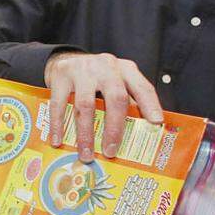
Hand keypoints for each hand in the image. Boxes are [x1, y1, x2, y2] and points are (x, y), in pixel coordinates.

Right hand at [43, 52, 162, 161]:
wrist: (66, 60)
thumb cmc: (97, 79)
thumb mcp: (116, 83)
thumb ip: (126, 103)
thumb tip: (137, 137)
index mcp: (126, 70)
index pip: (142, 87)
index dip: (151, 105)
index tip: (156, 123)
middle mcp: (107, 66)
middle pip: (115, 98)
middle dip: (114, 128)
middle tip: (111, 151)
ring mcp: (83, 69)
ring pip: (85, 105)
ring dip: (85, 133)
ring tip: (86, 154)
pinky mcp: (62, 75)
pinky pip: (59, 104)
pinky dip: (58, 125)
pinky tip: (58, 141)